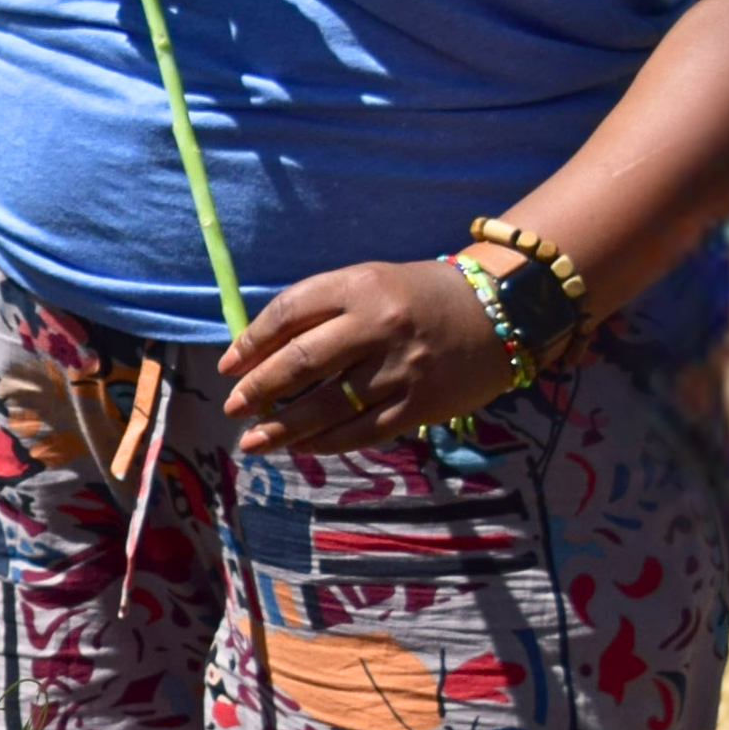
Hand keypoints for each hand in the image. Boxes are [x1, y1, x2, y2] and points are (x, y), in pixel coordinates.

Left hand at [217, 258, 513, 454]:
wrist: (499, 313)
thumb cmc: (422, 295)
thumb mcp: (371, 282)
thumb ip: (324, 309)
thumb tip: (265, 350)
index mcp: (360, 284)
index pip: (290, 311)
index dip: (253, 341)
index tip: (229, 364)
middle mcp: (377, 325)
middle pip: (302, 361)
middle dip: (260, 388)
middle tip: (234, 405)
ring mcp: (399, 369)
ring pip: (327, 406)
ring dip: (284, 428)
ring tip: (253, 441)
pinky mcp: (418, 405)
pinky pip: (361, 431)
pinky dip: (326, 442)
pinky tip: (302, 447)